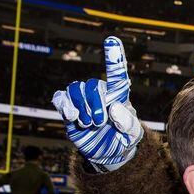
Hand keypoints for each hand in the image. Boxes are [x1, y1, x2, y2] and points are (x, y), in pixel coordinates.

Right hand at [52, 36, 141, 170]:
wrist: (108, 154)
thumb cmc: (124, 140)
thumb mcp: (133, 135)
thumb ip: (127, 122)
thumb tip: (115, 106)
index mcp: (119, 96)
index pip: (117, 74)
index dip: (114, 57)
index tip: (112, 39)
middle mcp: (100, 94)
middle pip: (92, 84)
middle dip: (95, 103)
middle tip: (100, 122)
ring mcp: (83, 101)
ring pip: (75, 89)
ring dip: (81, 106)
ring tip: (89, 123)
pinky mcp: (69, 110)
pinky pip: (60, 98)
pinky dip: (64, 105)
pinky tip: (72, 116)